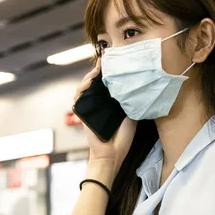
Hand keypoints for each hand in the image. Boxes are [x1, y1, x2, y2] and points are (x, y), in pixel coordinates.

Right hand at [73, 59, 136, 177]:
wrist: (112, 153)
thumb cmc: (123, 137)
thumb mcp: (132, 115)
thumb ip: (131, 102)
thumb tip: (136, 86)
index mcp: (110, 103)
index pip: (106, 84)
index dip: (107, 72)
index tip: (112, 61)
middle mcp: (99, 103)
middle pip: (94, 82)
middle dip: (97, 71)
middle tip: (103, 61)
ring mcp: (90, 107)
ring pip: (84, 88)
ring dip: (89, 78)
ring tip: (96, 71)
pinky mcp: (82, 113)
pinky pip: (78, 98)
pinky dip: (81, 90)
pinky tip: (88, 84)